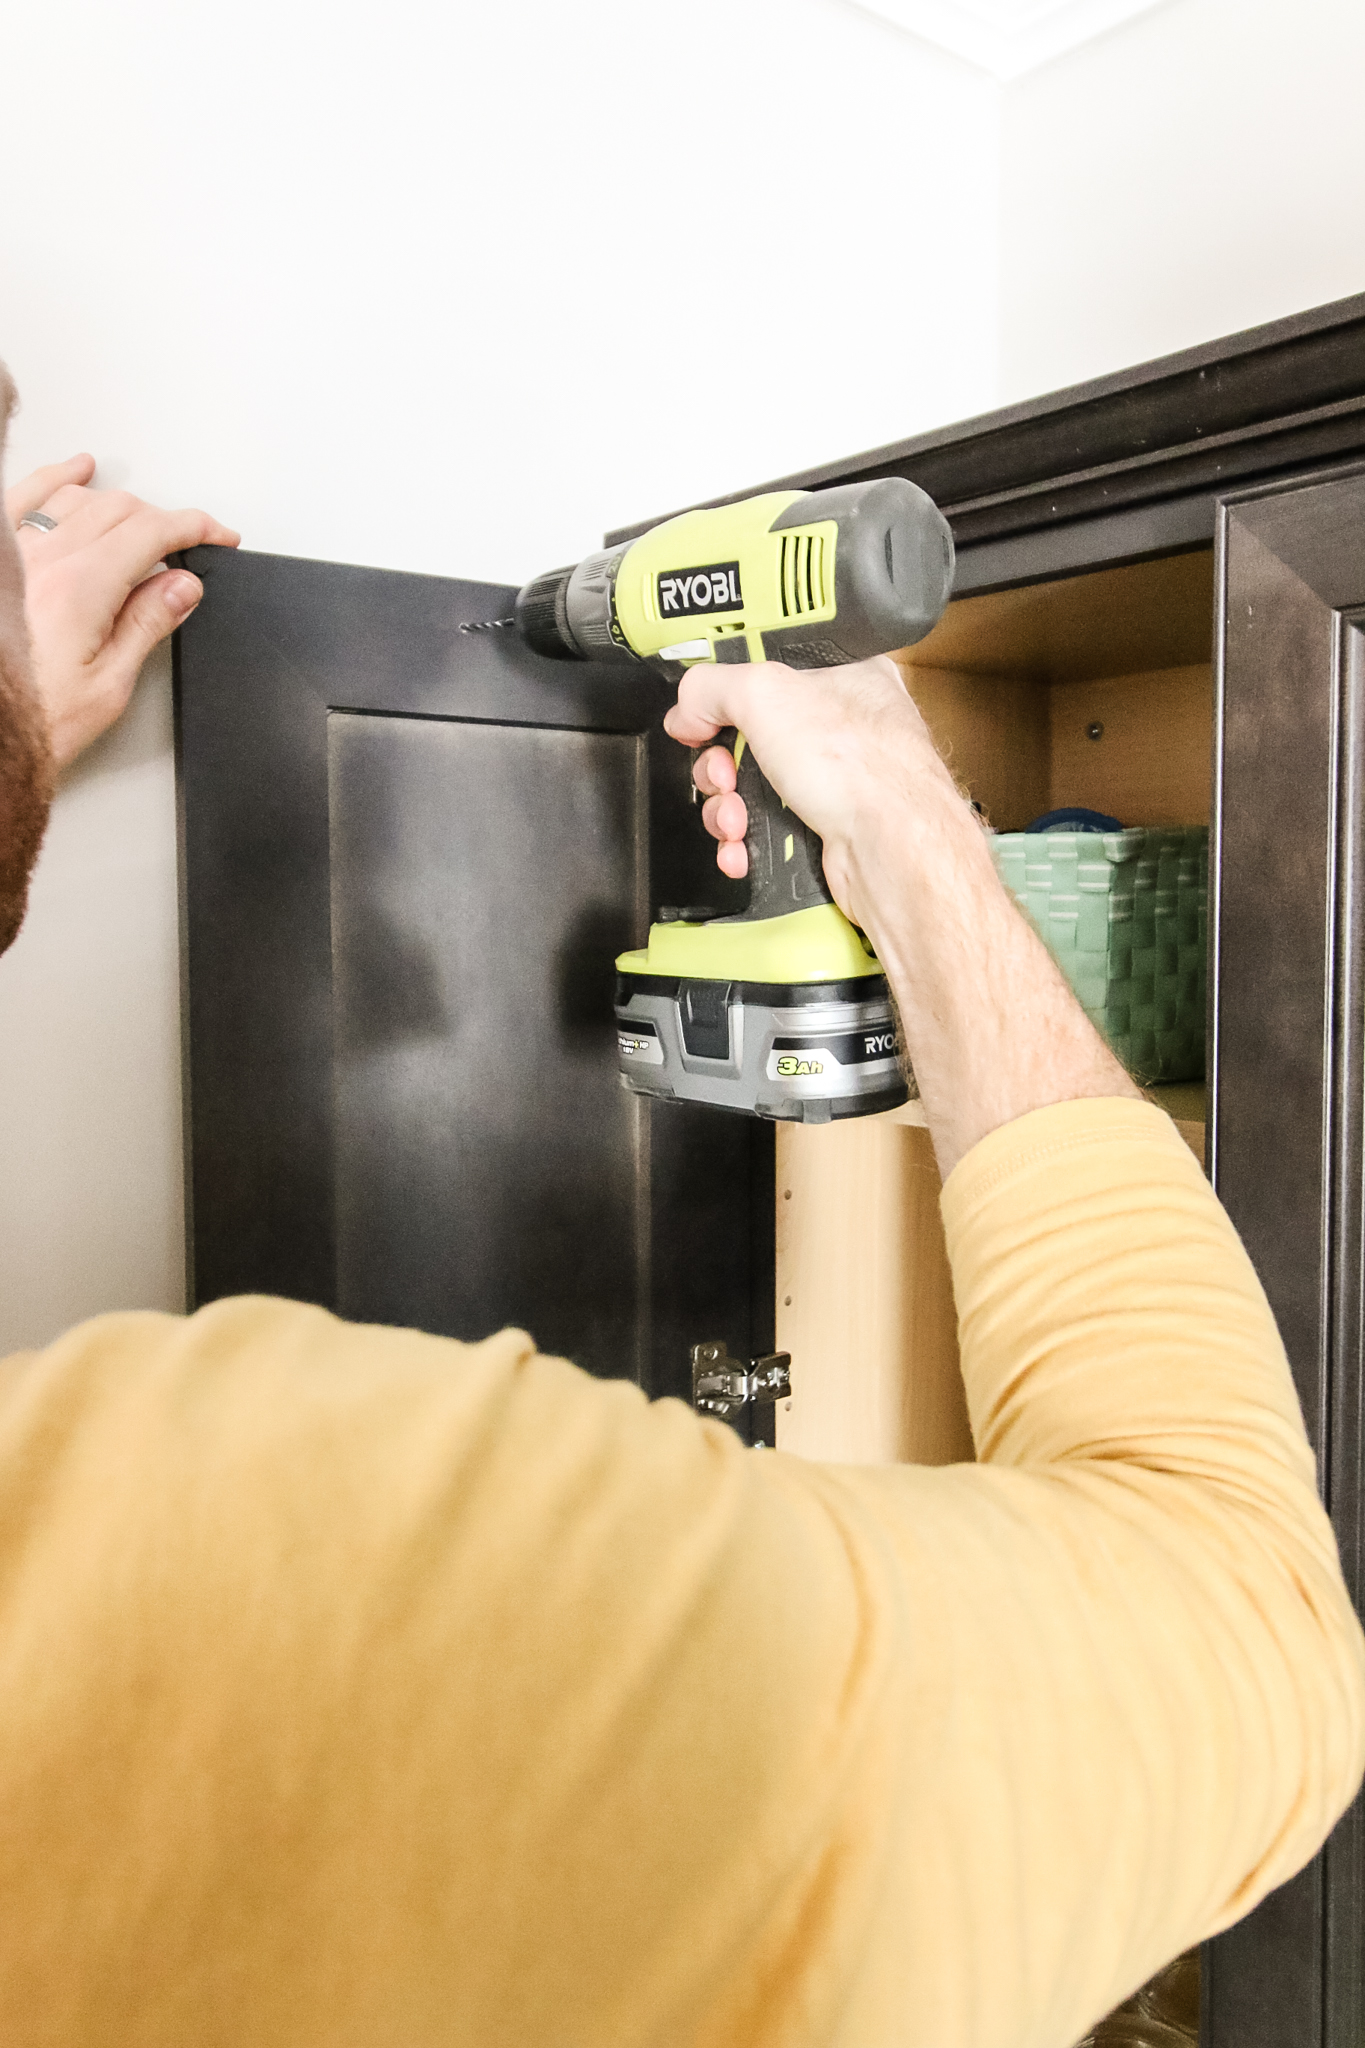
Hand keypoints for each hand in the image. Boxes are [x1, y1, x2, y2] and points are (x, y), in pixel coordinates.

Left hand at [5, 455, 239, 766]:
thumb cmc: (33, 717)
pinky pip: (27, 495)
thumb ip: (147, 626)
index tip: (219, 537)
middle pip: (121, 511)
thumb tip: (182, 586)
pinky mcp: (1, 559)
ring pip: (79, 498)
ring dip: (121, 504)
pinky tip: (77, 471)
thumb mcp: (109, 686)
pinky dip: (57, 477)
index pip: (152, 533)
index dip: (195, 528)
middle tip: (191, 543)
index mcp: (80, 590)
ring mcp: (17, 554)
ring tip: (148, 521)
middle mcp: (45, 561)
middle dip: (166, 520)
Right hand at [663, 654, 957, 926]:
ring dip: (727, 809)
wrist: (890, 848)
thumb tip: (686, 708)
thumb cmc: (860, 765)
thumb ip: (711, 688)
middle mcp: (841, 728)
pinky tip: (742, 847)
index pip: (767, 670)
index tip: (702, 711)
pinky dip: (745, 843)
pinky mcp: (823, 830)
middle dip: (721, 764)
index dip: (728, 692)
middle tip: (723, 774)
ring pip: (752, 790)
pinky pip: (765, 832)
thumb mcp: (764, 693)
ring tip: (734, 818)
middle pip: (750, 736)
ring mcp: (834, 783)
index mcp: (842, 676)